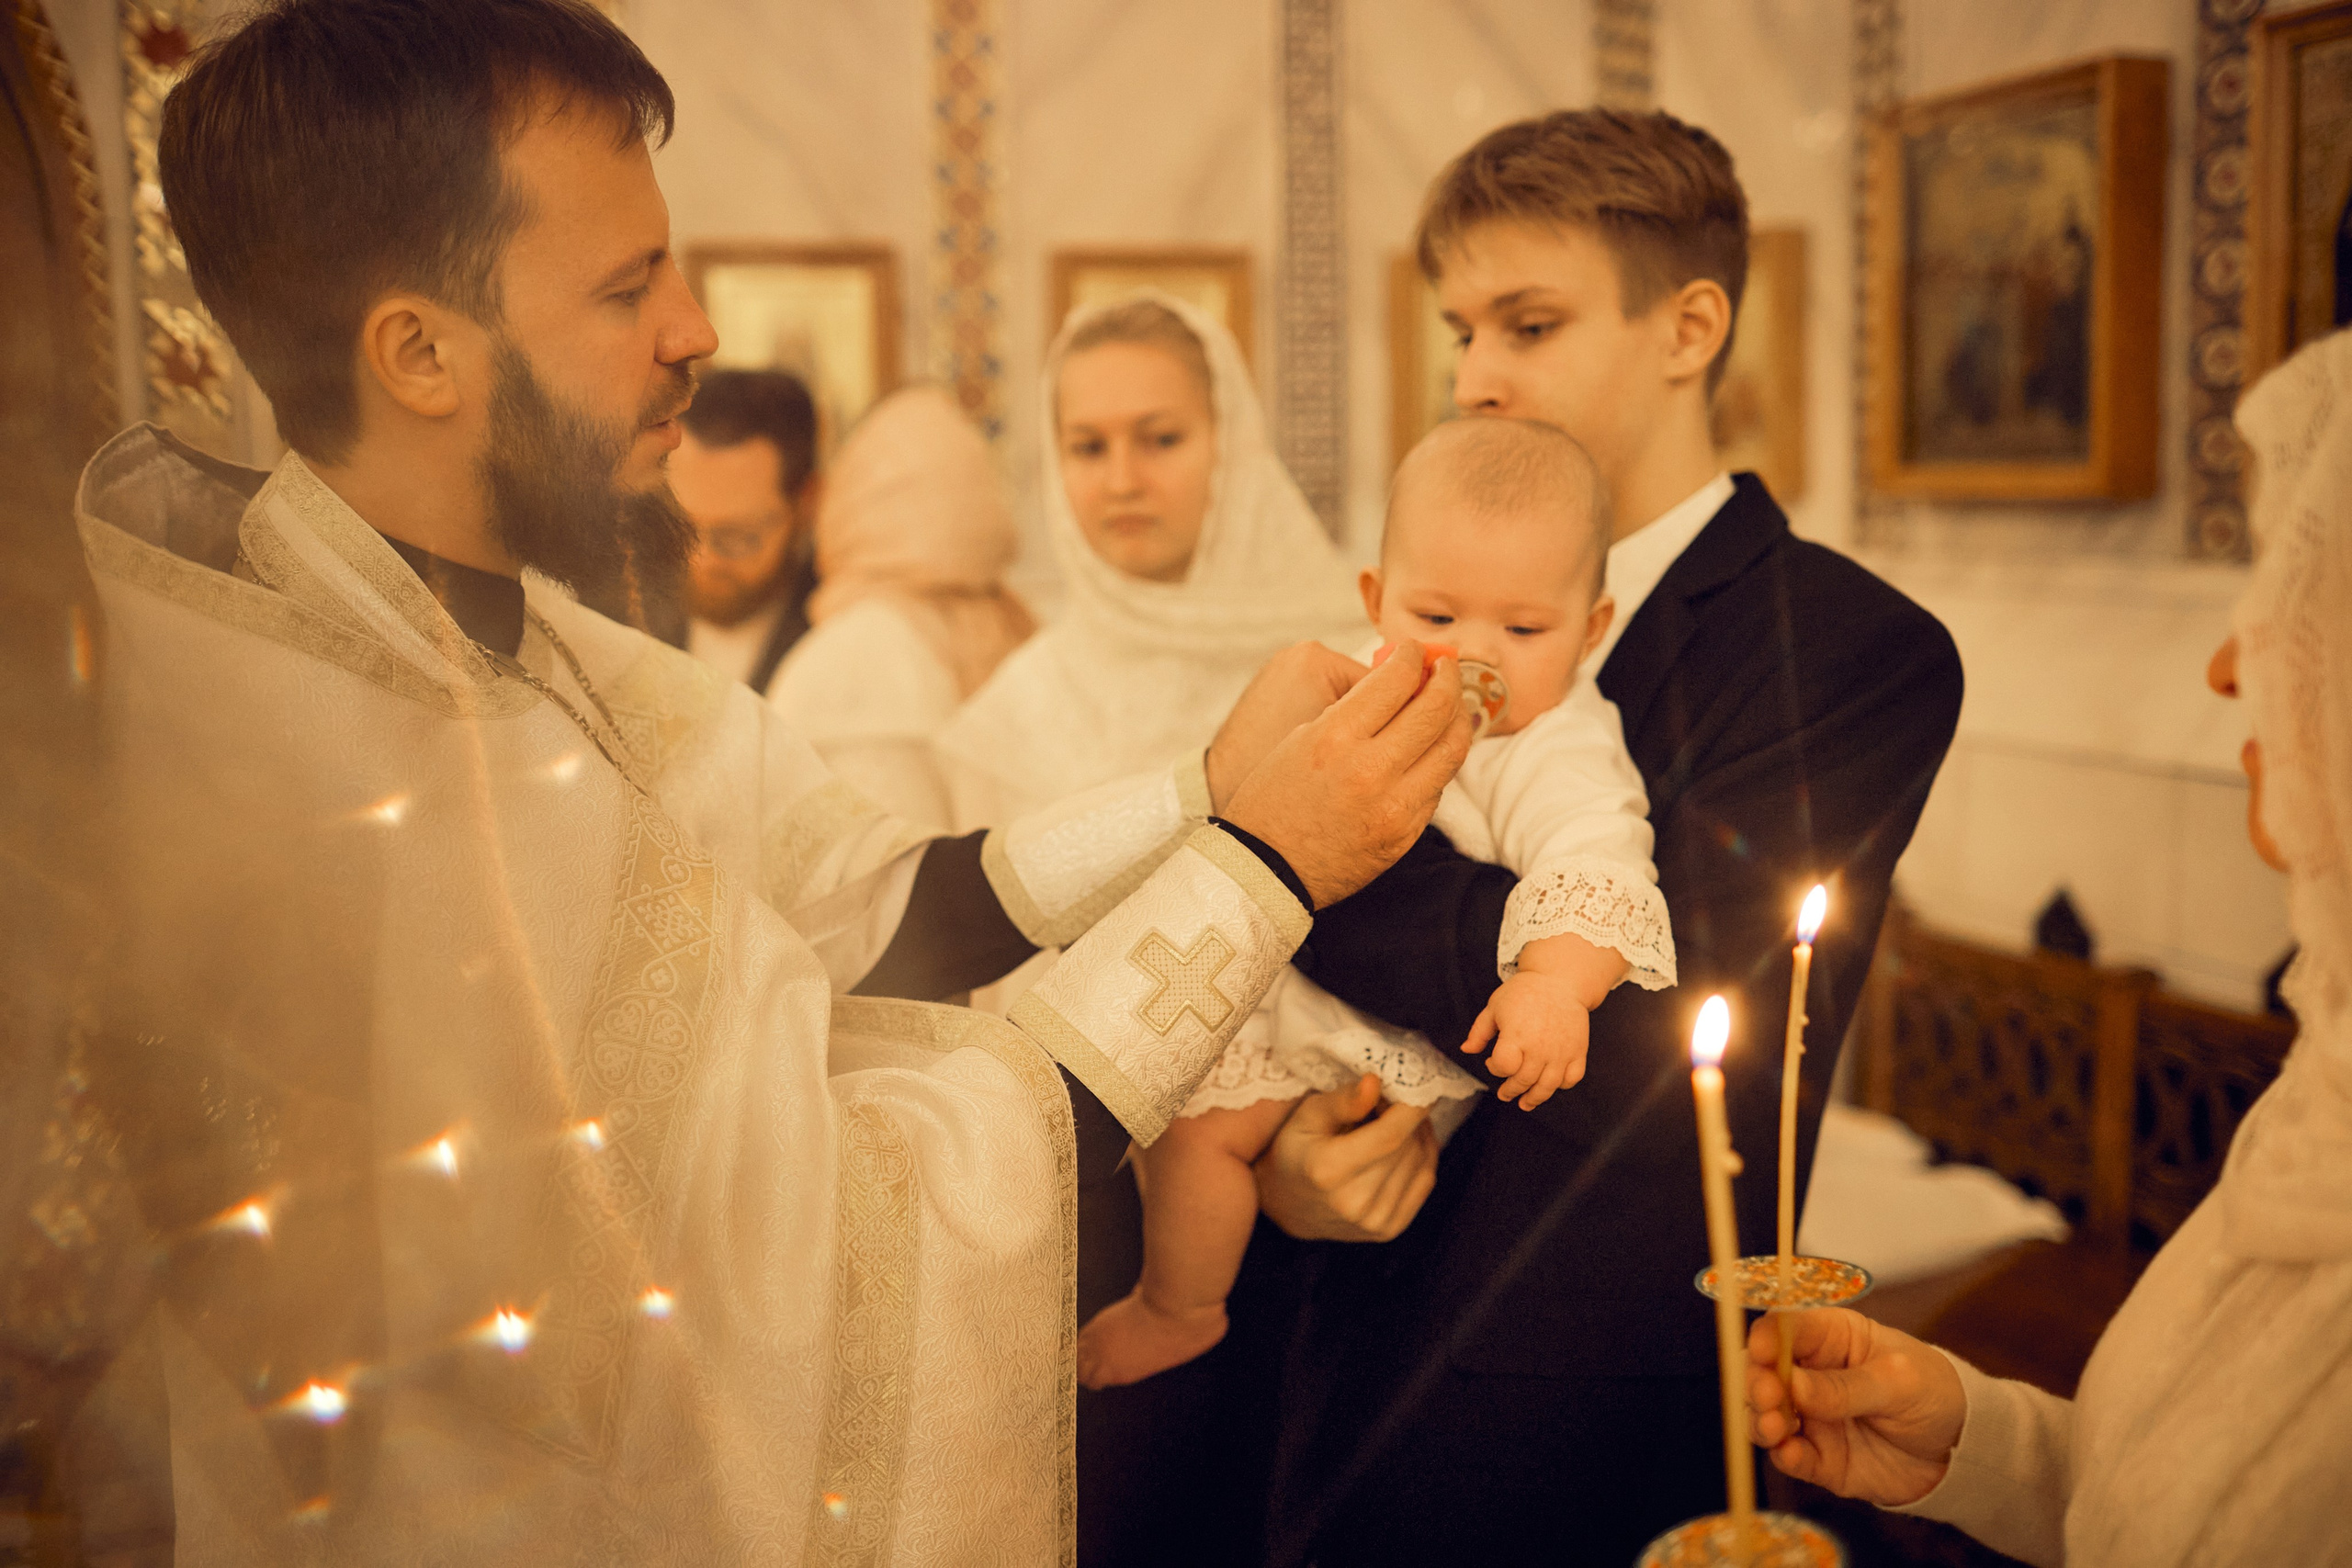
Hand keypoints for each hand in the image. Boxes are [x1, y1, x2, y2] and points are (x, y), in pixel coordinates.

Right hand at [1221, 640, 1473, 906]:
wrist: (1265, 867)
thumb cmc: (1272, 798)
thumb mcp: (1300, 738)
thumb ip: (1351, 709)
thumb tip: (1396, 680)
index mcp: (1335, 736)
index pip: (1396, 678)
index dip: (1412, 656)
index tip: (1413, 652)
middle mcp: (1369, 769)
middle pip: (1436, 708)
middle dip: (1447, 677)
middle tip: (1444, 668)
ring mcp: (1393, 805)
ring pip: (1452, 748)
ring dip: (1457, 718)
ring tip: (1449, 706)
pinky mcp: (1404, 834)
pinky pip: (1437, 787)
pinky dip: (1438, 762)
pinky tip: (1429, 751)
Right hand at [1253, 1074, 1437, 1241]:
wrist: (1289, 1205)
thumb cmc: (1296, 1151)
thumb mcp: (1307, 1115)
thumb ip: (1343, 1100)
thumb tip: (1376, 1083)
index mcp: (1329, 1171)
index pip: (1389, 1136)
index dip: (1412, 1108)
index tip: (1418, 1085)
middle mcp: (1354, 1203)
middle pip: (1407, 1147)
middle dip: (1407, 1117)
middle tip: (1389, 1101)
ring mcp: (1374, 1222)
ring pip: (1421, 1161)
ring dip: (1415, 1135)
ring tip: (1392, 1122)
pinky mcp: (1389, 1230)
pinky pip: (1425, 1181)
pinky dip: (1423, 1156)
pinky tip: (1405, 1143)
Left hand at [1461, 971, 1589, 1109]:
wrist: (1559, 980)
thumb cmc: (1524, 992)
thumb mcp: (1495, 1007)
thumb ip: (1479, 1031)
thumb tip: (1466, 1050)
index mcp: (1516, 1034)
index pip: (1504, 1066)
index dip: (1495, 1068)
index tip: (1493, 1062)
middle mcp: (1540, 1046)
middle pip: (1524, 1081)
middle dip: (1511, 1090)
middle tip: (1505, 1093)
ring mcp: (1561, 1050)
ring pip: (1548, 1086)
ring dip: (1535, 1098)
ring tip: (1525, 1103)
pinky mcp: (1578, 1050)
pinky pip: (1572, 1077)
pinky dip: (1561, 1085)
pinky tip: (1551, 1085)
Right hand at [1746, 1309, 1965, 1507]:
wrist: (1962, 1450)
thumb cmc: (1933, 1393)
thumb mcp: (1899, 1381)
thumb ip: (1846, 1386)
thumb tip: (1793, 1385)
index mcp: (1830, 1338)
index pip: (1784, 1328)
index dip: (1767, 1337)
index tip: (1762, 1352)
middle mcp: (1810, 1375)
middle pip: (1762, 1372)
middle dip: (1756, 1382)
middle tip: (1768, 1397)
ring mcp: (1811, 1417)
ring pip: (1765, 1415)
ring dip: (1760, 1420)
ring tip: (1774, 1427)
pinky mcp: (1818, 1456)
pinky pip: (1789, 1456)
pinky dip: (1784, 1455)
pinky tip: (1792, 1454)